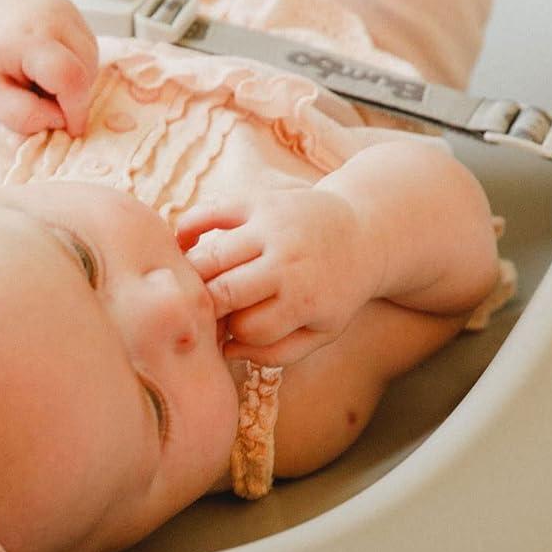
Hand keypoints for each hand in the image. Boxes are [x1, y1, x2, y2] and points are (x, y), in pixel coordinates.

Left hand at [0, 0, 99, 137]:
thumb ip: (25, 115)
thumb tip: (60, 119)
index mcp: (26, 37)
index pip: (70, 76)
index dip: (76, 109)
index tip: (71, 129)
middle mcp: (50, 13)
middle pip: (86, 67)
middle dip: (74, 95)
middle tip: (43, 100)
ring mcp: (61, 5)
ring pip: (91, 56)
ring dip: (77, 78)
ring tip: (43, 81)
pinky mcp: (66, 4)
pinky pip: (87, 43)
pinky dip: (76, 61)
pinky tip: (49, 64)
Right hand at [176, 188, 383, 365]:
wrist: (365, 233)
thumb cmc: (335, 292)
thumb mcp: (321, 333)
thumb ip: (276, 353)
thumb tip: (227, 350)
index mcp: (305, 298)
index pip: (247, 328)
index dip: (236, 335)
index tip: (238, 331)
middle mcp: (287, 260)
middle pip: (222, 294)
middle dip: (206, 311)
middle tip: (202, 315)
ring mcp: (271, 226)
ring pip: (210, 258)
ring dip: (191, 278)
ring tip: (190, 289)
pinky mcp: (259, 199)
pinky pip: (208, 211)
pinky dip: (187, 230)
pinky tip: (186, 248)